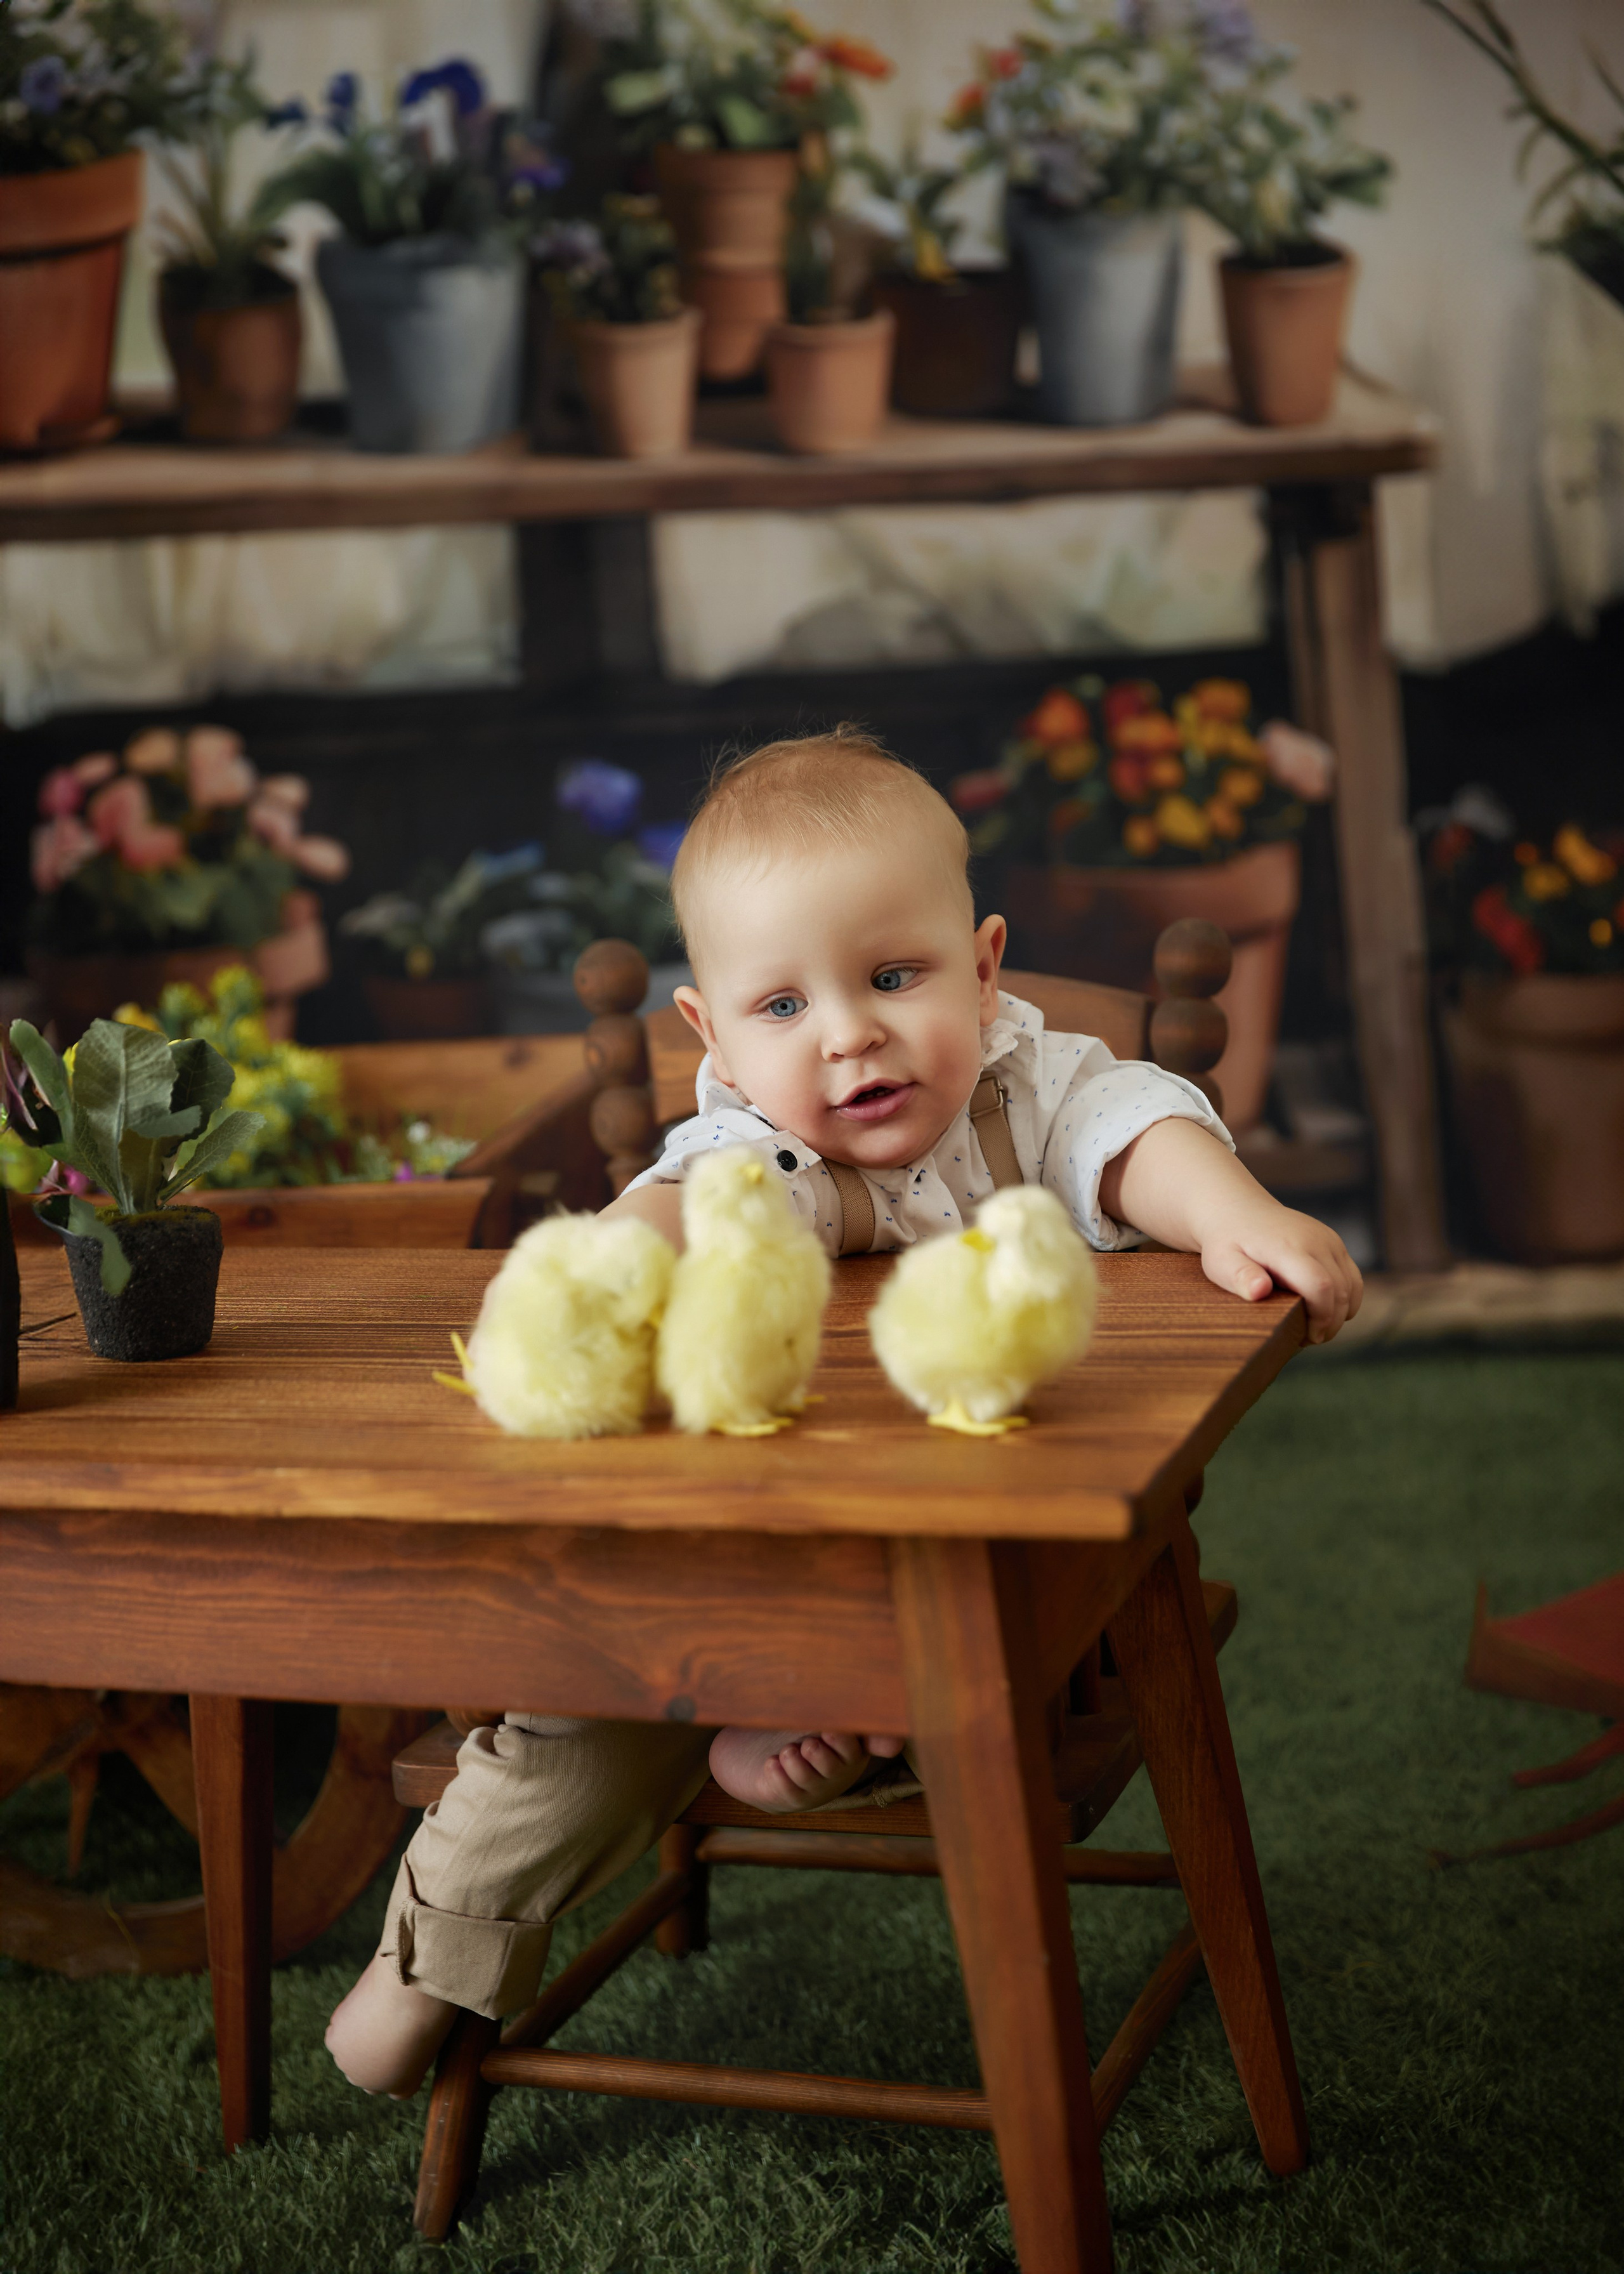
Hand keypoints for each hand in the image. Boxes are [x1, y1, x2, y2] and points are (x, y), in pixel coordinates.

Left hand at [1201, 1199, 1361, 1343]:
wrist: (1238, 1210)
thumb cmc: (1227, 1242)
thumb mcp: (1221, 1262)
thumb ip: (1239, 1276)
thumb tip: (1260, 1290)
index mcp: (1287, 1247)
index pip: (1321, 1287)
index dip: (1321, 1319)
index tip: (1308, 1337)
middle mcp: (1315, 1240)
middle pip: (1341, 1291)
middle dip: (1330, 1323)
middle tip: (1309, 1339)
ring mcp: (1328, 1240)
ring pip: (1352, 1286)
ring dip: (1340, 1314)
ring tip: (1315, 1327)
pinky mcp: (1334, 1243)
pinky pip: (1352, 1277)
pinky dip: (1346, 1300)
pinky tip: (1325, 1311)